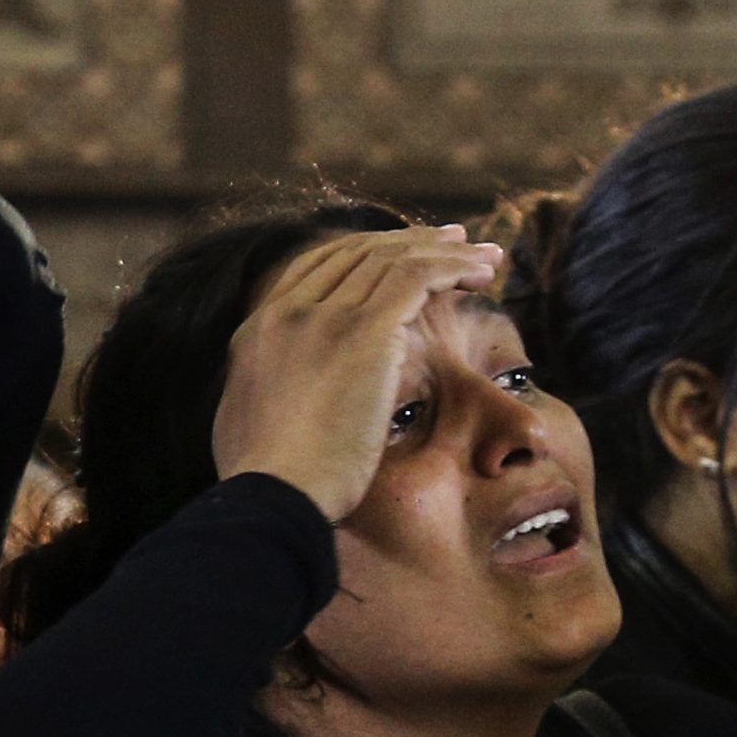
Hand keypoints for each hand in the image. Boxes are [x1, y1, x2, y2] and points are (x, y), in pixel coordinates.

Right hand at [211, 226, 503, 522]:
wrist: (272, 497)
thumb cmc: (269, 488)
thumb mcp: (252, 429)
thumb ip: (275, 401)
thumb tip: (292, 411)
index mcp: (259, 330)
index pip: (318, 268)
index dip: (367, 253)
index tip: (405, 256)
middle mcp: (289, 311)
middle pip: (357, 252)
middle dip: (411, 241)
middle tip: (454, 239)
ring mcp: (323, 317)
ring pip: (392, 257)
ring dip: (444, 250)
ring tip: (484, 255)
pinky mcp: (364, 332)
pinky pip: (418, 276)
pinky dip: (453, 267)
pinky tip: (482, 275)